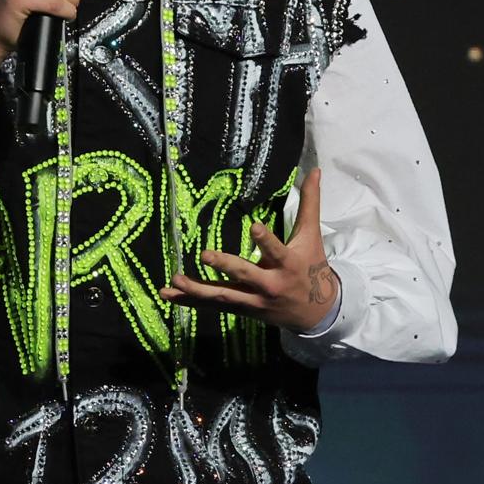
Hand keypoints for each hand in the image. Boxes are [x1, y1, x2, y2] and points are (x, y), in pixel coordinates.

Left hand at [158, 167, 338, 333]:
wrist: (315, 313)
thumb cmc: (311, 267)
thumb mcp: (311, 236)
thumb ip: (310, 203)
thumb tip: (316, 170)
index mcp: (287, 264)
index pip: (276, 250)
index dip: (266, 241)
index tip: (255, 227)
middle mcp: (269, 284)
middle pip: (245, 276)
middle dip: (226, 266)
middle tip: (205, 255)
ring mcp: (253, 300)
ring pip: (223, 296)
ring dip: (197, 290)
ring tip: (175, 279)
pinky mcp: (241, 309)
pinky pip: (213, 305)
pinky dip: (190, 300)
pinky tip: (167, 294)